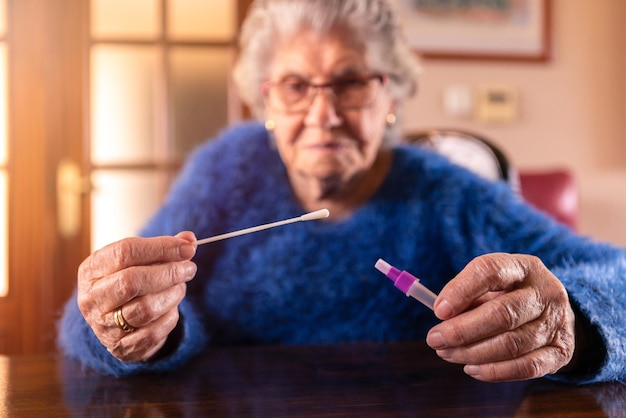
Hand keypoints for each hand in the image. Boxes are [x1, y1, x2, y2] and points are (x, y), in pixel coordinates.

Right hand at [77, 232, 196, 361]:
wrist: (114, 322)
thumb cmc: (129, 281)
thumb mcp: (138, 260)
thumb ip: (163, 248)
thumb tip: (190, 240)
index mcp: (91, 270)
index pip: (125, 252)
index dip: (161, 248)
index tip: (187, 248)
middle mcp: (92, 299)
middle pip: (132, 281)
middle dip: (169, 273)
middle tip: (189, 269)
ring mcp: (104, 326)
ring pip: (146, 308)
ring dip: (172, 295)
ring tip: (181, 287)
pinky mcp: (121, 347)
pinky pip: (153, 332)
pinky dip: (170, 317)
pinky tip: (172, 307)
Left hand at [426, 253, 575, 381]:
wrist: (554, 314)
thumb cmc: (510, 296)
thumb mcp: (492, 286)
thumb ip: (467, 296)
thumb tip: (442, 315)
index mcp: (524, 267)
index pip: (491, 270)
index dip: (461, 290)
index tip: (438, 310)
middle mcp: (546, 292)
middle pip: (502, 314)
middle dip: (462, 330)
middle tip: (435, 339)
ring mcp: (557, 322)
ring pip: (511, 344)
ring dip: (472, 353)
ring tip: (447, 353)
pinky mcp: (562, 352)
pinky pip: (526, 367)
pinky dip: (494, 371)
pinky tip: (471, 368)